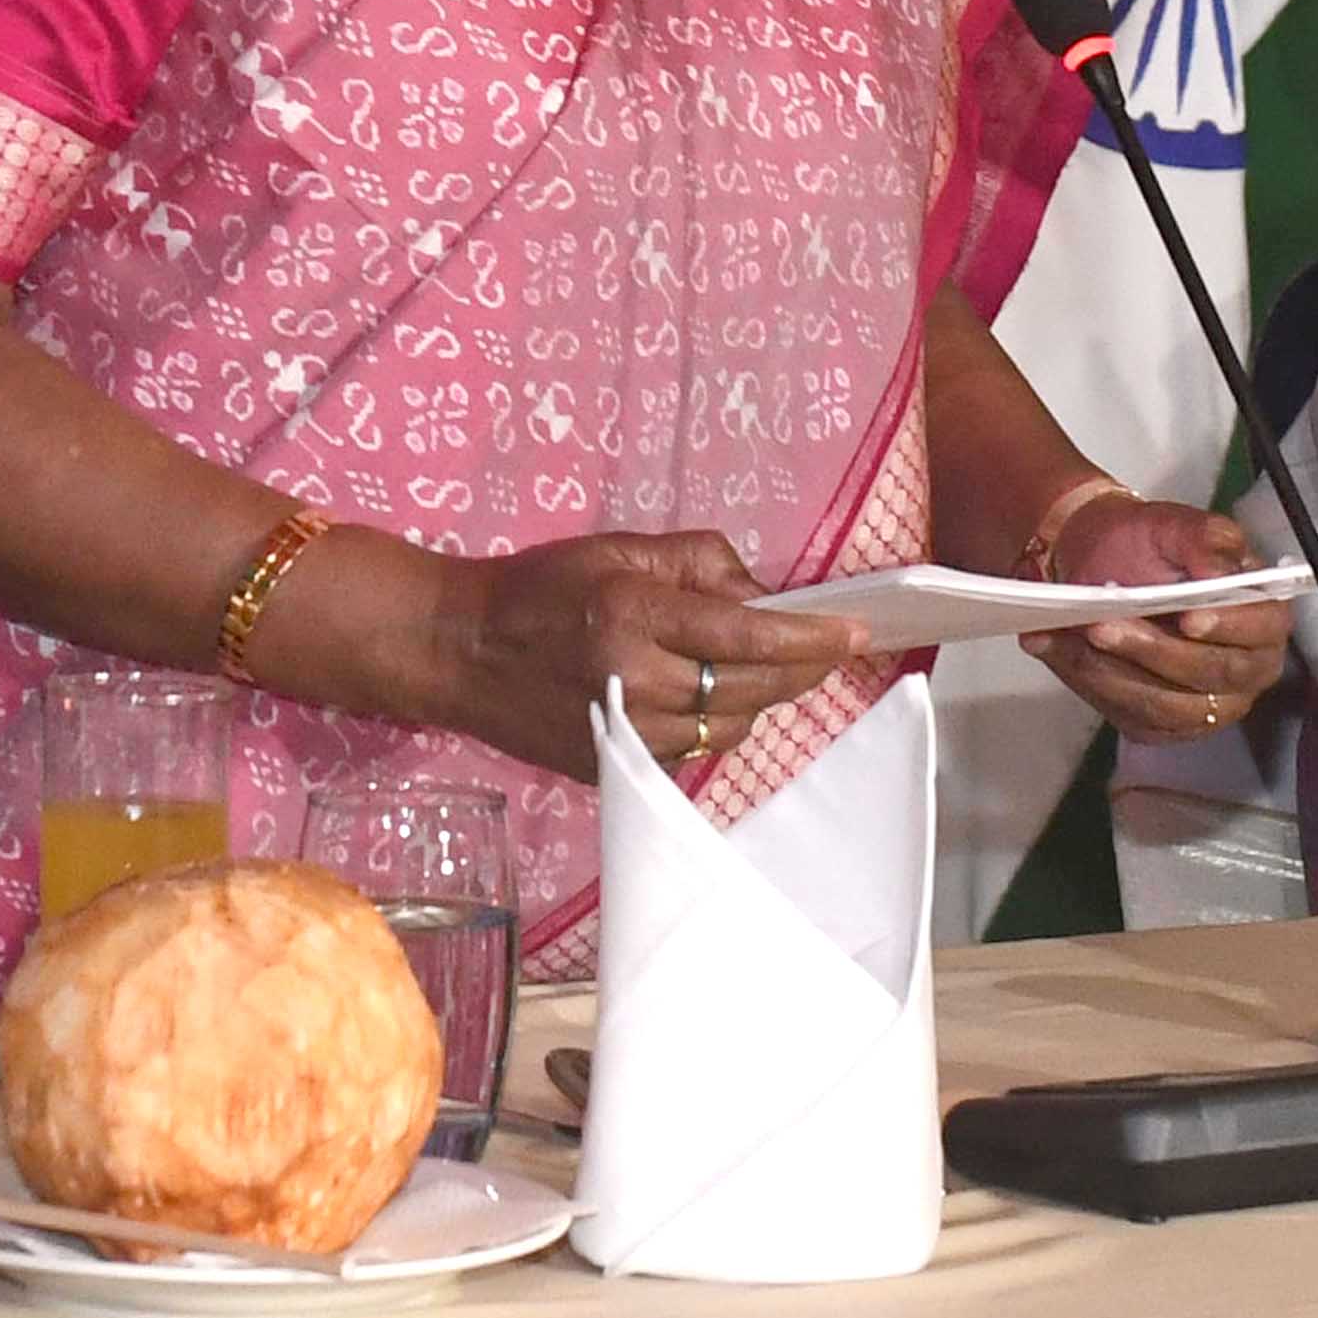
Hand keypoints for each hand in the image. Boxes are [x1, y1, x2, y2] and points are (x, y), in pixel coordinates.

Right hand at [404, 529, 858, 785]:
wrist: (462, 651)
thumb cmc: (540, 587)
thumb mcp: (616, 551)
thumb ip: (695, 562)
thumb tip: (759, 593)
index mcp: (636, 617)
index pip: (747, 637)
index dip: (810, 638)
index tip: (855, 633)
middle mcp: (638, 683)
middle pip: (752, 689)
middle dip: (802, 669)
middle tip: (830, 648)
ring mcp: (629, 733)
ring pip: (730, 725)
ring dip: (756, 696)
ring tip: (753, 665)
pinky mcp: (619, 765)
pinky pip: (695, 749)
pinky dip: (714, 720)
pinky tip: (703, 692)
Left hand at [1018, 494, 1296, 743]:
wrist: (1098, 562)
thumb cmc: (1145, 543)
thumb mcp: (1172, 524)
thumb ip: (1204, 537)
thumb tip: (1219, 569)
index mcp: (1262, 614)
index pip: (1259, 630)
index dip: (1226, 627)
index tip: (1187, 617)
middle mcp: (1246, 668)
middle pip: (1210, 674)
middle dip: (1153, 651)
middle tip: (1102, 625)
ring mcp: (1208, 703)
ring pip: (1166, 705)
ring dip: (1114, 672)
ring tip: (1076, 635)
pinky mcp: (1166, 723)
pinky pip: (1132, 715)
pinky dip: (1091, 683)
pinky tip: (1059, 650)